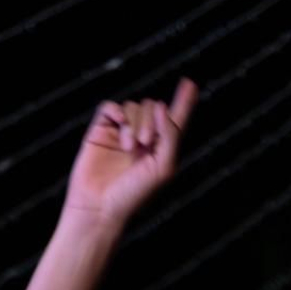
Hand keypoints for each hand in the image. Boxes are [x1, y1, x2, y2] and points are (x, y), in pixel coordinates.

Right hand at [64, 78, 197, 225]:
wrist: (100, 206)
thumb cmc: (134, 194)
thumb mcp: (163, 167)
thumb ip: (170, 136)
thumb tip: (162, 107)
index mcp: (161, 147)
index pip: (175, 119)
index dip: (184, 101)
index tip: (190, 83)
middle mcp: (143, 137)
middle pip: (152, 107)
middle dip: (151, 121)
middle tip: (145, 143)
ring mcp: (121, 133)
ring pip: (133, 106)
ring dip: (134, 124)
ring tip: (129, 148)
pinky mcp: (100, 131)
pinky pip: (110, 107)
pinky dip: (116, 111)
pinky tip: (118, 124)